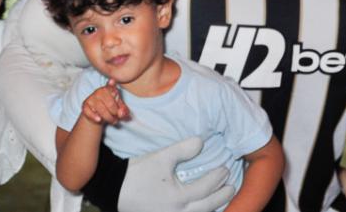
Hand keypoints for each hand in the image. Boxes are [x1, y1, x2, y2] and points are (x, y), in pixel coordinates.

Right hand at [82, 79, 129, 124]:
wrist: (98, 117)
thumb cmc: (111, 110)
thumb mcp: (120, 109)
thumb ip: (123, 110)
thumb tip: (121, 113)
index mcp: (109, 89)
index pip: (112, 88)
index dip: (114, 90)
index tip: (114, 88)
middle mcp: (99, 91)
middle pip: (110, 103)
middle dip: (115, 112)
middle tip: (117, 117)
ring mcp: (91, 98)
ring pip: (101, 109)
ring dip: (108, 117)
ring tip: (112, 121)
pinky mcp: (85, 106)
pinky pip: (90, 112)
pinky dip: (95, 117)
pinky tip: (99, 120)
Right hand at [118, 137, 233, 211]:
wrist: (114, 189)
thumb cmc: (138, 173)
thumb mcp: (161, 157)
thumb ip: (182, 150)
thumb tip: (201, 141)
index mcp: (179, 198)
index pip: (206, 188)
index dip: (217, 178)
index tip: (225, 168)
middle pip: (207, 207)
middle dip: (221, 196)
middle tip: (231, 186)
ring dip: (212, 208)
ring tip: (222, 200)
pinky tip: (201, 208)